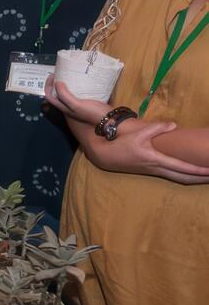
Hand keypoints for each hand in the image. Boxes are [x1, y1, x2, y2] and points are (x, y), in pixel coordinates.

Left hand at [43, 76, 110, 124]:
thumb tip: (57, 82)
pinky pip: (78, 93)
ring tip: (70, 74)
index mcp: (63, 108)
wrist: (110, 121)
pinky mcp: (87, 102)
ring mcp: (78, 105)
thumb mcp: (76, 105)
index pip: (49, 96)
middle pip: (57, 94)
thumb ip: (65, 96)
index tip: (53, 74)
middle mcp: (68, 107)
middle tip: (61, 72)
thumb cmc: (92, 114)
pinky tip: (82, 80)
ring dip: (66, 84)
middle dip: (56, 83)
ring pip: (67, 93)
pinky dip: (77, 86)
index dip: (48, 85)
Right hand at [89, 119, 208, 183]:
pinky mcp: (152, 170)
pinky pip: (174, 176)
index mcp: (156, 160)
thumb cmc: (121, 144)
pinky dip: (185, 177)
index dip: (198, 170)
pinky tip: (190, 175)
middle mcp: (158, 168)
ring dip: (194, 179)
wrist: (105, 156)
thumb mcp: (137, 134)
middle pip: (185, 178)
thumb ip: (156, 128)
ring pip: (180, 179)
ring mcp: (155, 171)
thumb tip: (174, 125)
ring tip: (207, 177)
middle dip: (201, 179)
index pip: (183, 167)